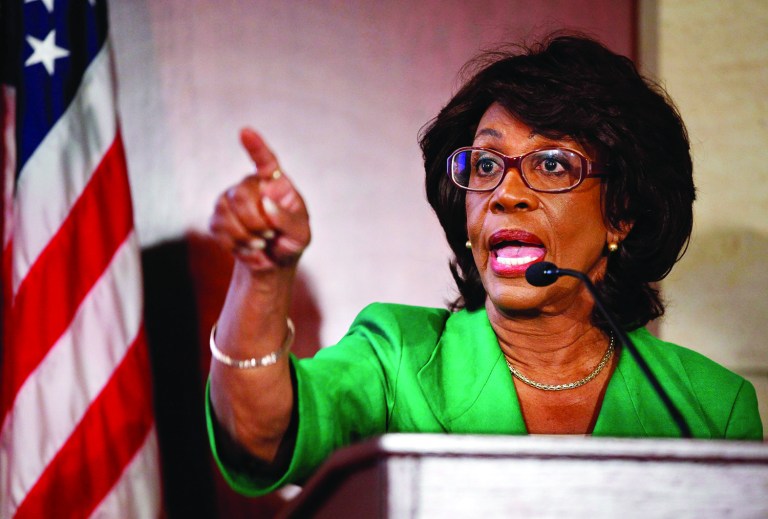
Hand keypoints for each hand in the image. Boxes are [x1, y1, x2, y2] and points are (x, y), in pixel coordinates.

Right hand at [210, 128, 310, 270]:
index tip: (245, 131)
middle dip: (255, 222)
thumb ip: (288, 220)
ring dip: (246, 236)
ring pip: (226, 212)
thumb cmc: (291, 242)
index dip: (256, 146)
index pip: (266, 161)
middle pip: (241, 195)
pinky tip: (248, 248)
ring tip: (261, 243)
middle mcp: (251, 185)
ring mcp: (231, 200)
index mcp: (275, 182)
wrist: (273, 262)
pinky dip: (235, 244)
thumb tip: (266, 205)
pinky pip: (218, 227)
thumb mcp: (301, 234)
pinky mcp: (217, 218)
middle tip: (269, 235)